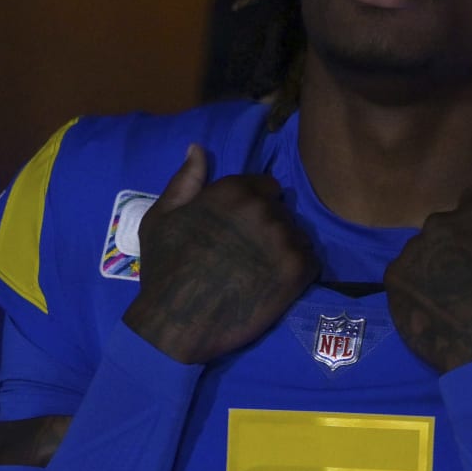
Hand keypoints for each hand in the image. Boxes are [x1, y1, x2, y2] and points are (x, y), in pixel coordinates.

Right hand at [122, 144, 316, 363]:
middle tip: (248, 255)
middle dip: (269, 227)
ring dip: (284, 249)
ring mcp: (283, 239)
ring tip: (259, 272)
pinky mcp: (298, 270)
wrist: (176, 322)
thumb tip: (197, 148)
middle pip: (282, 211)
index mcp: (233, 190)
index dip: (254, 207)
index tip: (240, 230)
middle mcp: (263, 208)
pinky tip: (274, 285)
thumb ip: (186, 180)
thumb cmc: (165, 269)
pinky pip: (310, 261)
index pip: (266, 186)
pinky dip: (297, 272)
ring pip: (297, 235)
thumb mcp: (161, 217)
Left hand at [386, 177, 471, 373]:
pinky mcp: (393, 278)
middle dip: (462, 239)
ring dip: (439, 259)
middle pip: (449, 223)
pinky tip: (435, 303)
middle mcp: (436, 224)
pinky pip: (407, 270)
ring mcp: (411, 251)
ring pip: (427, 247)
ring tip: (454, 293)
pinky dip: (419, 281)